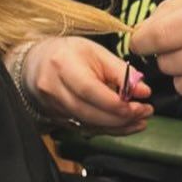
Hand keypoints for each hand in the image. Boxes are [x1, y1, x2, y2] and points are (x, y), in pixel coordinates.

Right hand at [23, 37, 152, 133]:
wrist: (37, 63)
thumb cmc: (68, 54)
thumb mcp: (96, 52)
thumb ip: (121, 71)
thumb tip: (143, 91)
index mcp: (63, 66)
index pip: (90, 91)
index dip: (116, 103)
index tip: (139, 105)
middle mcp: (54, 89)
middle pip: (89, 113)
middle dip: (121, 118)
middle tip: (145, 113)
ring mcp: (54, 108)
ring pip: (88, 125)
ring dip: (118, 126)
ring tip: (140, 121)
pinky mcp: (58, 120)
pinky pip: (85, 129)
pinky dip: (107, 129)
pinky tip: (124, 125)